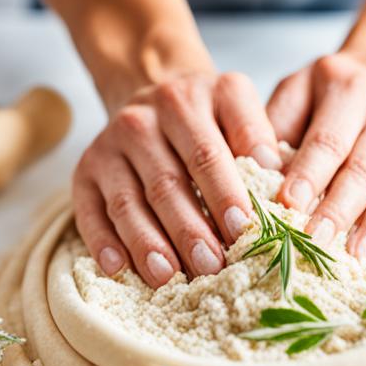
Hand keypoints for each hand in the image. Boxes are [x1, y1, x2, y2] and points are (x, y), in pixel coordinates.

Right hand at [73, 72, 282, 286]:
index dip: (226, 192)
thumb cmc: (210, 117)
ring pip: (129, 201)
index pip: (208, 152)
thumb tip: (280, 182)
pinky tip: (119, 269)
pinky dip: (103, 242)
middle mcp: (145, 118)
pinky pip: (90, 211)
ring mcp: (110, 144)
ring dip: (149, 243)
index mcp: (191, 99)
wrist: (155, 89)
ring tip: (170, 276)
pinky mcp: (85, 170)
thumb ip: (258, 139)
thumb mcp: (238, 108)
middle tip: (213, 266)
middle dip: (191, 228)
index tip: (245, 228)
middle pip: (168, 182)